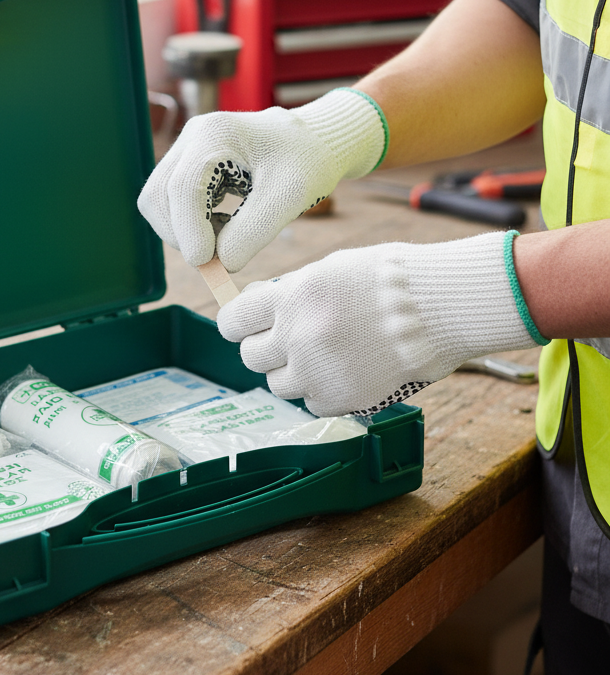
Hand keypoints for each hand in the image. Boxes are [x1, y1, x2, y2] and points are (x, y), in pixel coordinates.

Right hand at [137, 88, 386, 271]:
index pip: (183, 188)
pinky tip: (223, 226)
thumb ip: (252, 232)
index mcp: (215, 133)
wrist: (313, 142)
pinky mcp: (186, 166)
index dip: (189, 230)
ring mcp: (185, 150)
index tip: (208, 262)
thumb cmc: (307, 162)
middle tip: (218, 256)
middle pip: (159, 196)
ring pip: (157, 202)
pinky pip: (169, 204)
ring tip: (225, 238)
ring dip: (184, 232)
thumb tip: (218, 262)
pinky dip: (189, 225)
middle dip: (182, 234)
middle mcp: (192, 136)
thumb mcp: (289, 198)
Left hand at [217, 232, 542, 416]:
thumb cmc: (390, 280)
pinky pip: (311, 404)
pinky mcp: (341, 400)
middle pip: (251, 357)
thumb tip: (255, 306)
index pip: (233, 321)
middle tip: (288, 341)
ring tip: (324, 356)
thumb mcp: (330, 270)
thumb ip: (290, 292)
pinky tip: (345, 372)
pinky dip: (322, 392)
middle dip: (265, 349)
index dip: (236, 325)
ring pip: (278, 385)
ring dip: (293, 372)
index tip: (244, 327)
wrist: (441, 306)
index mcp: (291, 298)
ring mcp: (318, 372)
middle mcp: (297, 337)